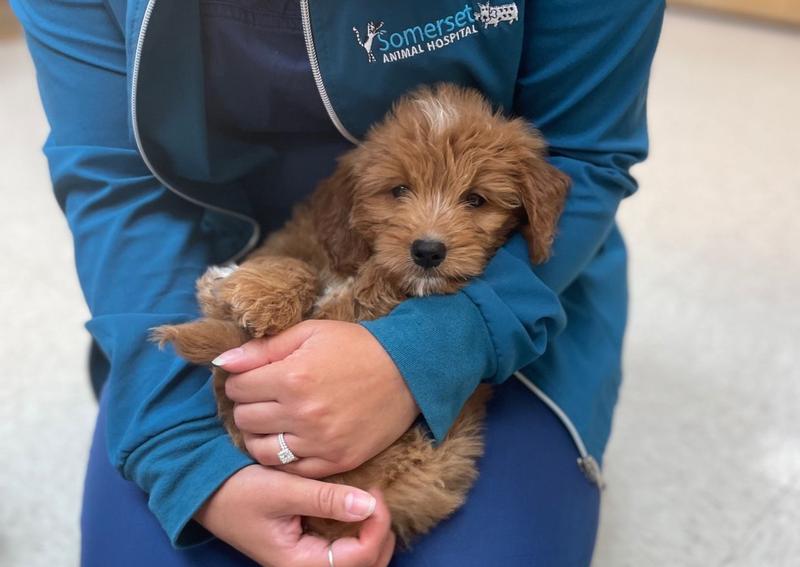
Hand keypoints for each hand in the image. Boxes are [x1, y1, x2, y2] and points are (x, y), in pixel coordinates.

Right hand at [196, 465, 394, 566]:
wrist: (207, 492)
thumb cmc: (239, 491)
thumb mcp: (282, 490)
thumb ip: (325, 498)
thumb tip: (368, 504)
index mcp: (299, 563)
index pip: (360, 558)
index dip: (377, 525)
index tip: (376, 492)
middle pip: (365, 565)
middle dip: (381, 534)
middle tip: (378, 496)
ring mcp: (306, 559)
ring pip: (358, 560)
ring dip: (373, 534)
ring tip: (372, 500)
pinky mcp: (306, 546)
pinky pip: (344, 548)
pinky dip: (359, 530)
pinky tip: (358, 505)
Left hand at [213, 320, 419, 477]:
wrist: (409, 371)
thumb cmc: (357, 346)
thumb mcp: (310, 333)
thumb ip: (263, 349)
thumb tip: (222, 362)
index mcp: (292, 378)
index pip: (238, 388)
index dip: (242, 380)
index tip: (256, 377)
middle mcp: (303, 414)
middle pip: (244, 419)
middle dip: (248, 406)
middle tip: (265, 397)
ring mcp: (320, 443)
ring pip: (261, 450)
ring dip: (260, 434)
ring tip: (273, 421)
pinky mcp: (336, 462)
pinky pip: (291, 470)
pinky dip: (283, 457)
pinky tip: (291, 439)